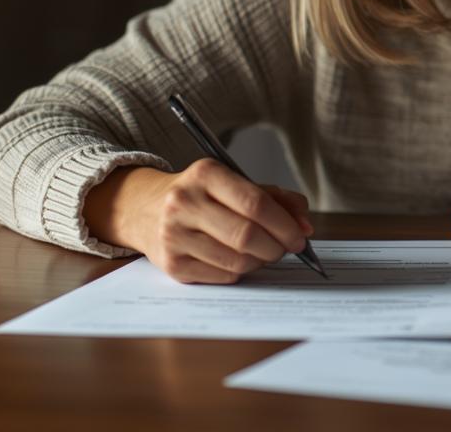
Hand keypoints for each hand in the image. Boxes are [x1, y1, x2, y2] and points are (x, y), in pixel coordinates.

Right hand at [84, 161, 313, 283]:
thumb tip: (306, 225)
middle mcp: (184, 203)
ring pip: (237, 260)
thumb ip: (276, 198)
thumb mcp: (235, 183)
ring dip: (261, 260)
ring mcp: (174, 236)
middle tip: (287, 248)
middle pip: (247, 235)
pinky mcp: (172, 265)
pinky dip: (241, 271)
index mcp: (205, 174)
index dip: (285, 224)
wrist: (144, 209)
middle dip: (277, 246)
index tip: (300, 235)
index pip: (255, 203)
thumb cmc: (202, 196)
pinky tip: (239, 259)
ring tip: (263, 252)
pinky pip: (223, 276)